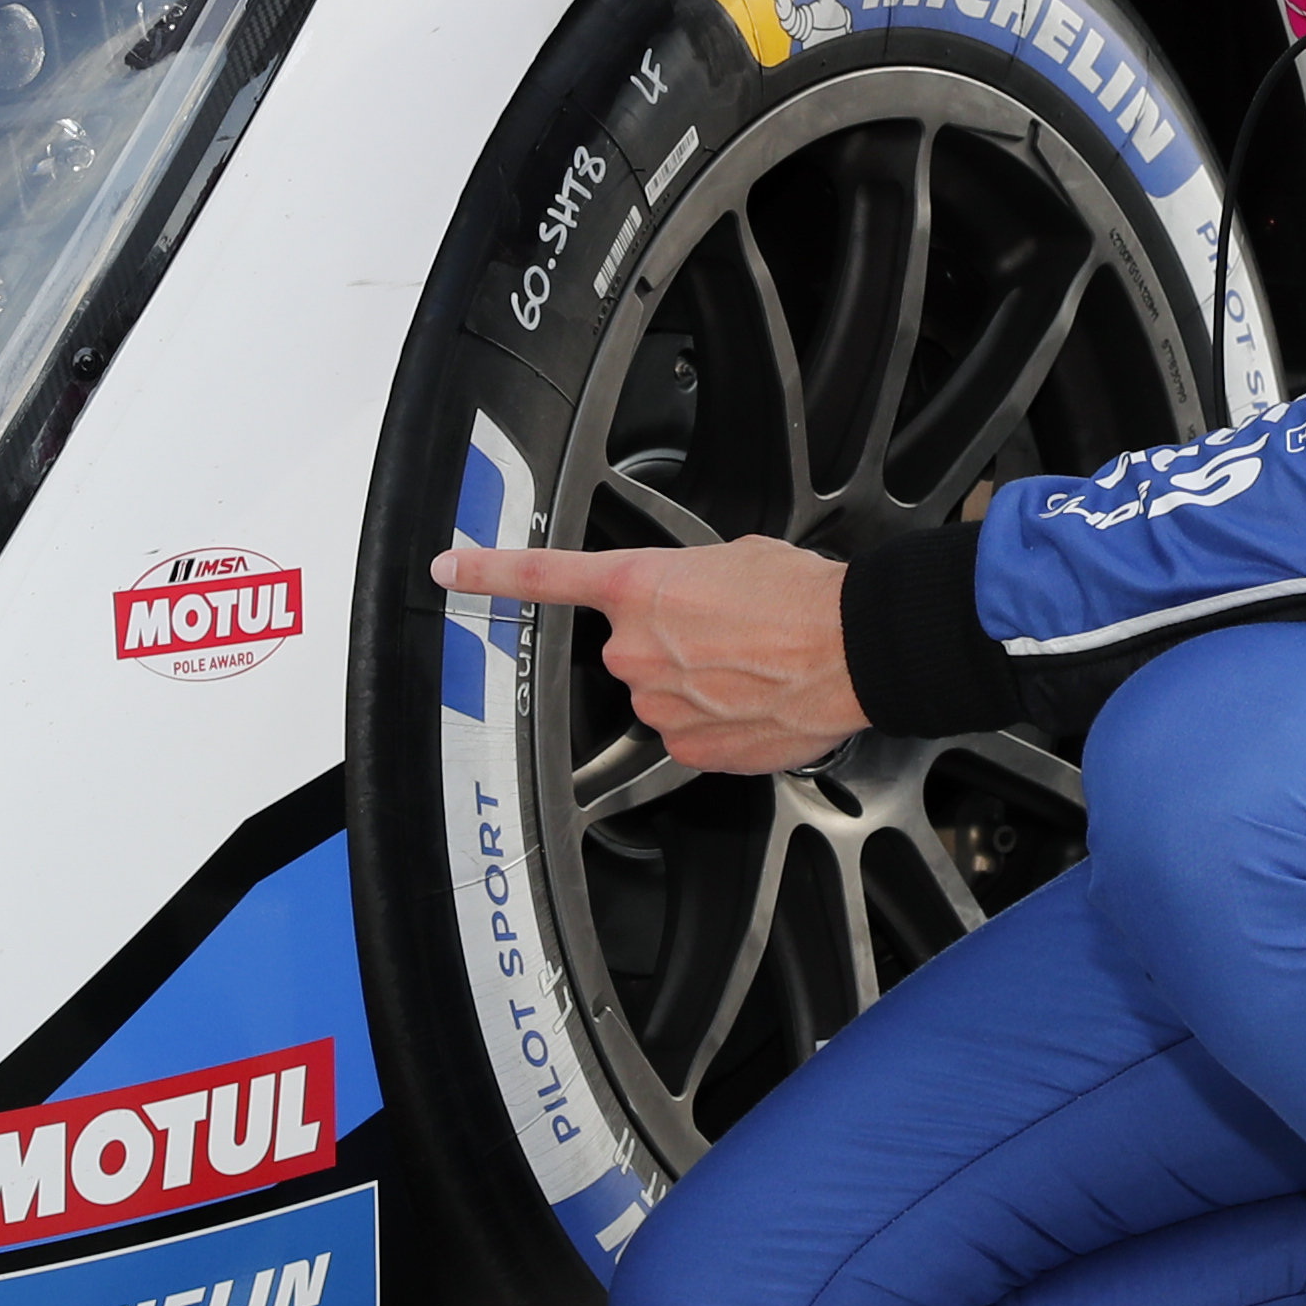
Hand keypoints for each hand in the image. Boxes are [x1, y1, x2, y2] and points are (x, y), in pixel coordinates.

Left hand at [437, 534, 863, 775]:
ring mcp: (659, 705)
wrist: (855, 649)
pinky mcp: (687, 749)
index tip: (451, 568)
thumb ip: (685, 581)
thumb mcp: (732, 557)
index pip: (544, 577)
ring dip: (694, 683)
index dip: (488, 572)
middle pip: (629, 648)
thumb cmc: (805, 596)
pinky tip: (754, 700)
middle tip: (725, 631)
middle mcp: (637, 650)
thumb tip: (688, 599)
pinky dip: (716, 720)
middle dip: (667, 641)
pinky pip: (687, 732)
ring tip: (751, 666)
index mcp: (640, 587)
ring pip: (660, 693)